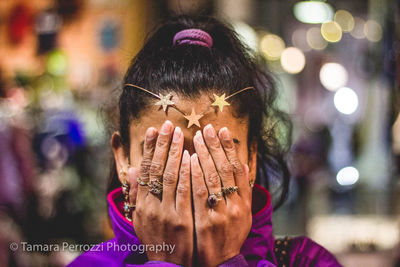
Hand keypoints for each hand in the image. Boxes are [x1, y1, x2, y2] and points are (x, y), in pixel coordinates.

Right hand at [129, 120, 192, 265]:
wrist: (170, 266)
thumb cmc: (157, 239)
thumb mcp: (140, 219)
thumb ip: (136, 194)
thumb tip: (132, 170)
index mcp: (141, 205)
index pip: (144, 171)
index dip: (148, 149)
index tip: (152, 130)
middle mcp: (151, 207)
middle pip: (157, 169)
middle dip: (163, 145)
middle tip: (168, 124)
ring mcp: (167, 214)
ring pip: (171, 178)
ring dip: (175, 153)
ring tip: (179, 133)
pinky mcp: (183, 221)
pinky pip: (186, 192)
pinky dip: (188, 173)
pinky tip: (191, 157)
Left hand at [191, 124, 251, 266]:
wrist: (220, 263)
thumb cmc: (229, 236)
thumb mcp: (243, 215)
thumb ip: (243, 190)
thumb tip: (243, 165)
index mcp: (244, 202)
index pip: (237, 169)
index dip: (230, 148)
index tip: (223, 130)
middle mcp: (236, 206)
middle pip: (225, 169)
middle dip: (215, 146)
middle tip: (207, 127)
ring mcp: (221, 213)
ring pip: (213, 178)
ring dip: (205, 154)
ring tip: (196, 136)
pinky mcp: (206, 221)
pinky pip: (199, 193)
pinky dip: (195, 174)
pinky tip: (190, 159)